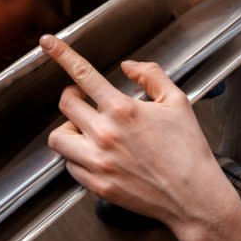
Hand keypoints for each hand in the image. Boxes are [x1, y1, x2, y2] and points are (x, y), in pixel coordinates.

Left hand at [40, 34, 240, 240]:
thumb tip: (128, 66)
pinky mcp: (96, 185)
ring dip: (69, 128)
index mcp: (123, 110)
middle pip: (66, 104)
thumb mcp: (177, 101)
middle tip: (84, 98)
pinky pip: (70, 165)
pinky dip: (77, 156)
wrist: (193, 197)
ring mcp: (98, 162)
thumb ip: (151, 75)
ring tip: (85, 128)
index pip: (83, 74)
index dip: (62, 54)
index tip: (47, 43)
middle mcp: (104, 135)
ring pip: (58, 137)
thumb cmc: (188, 150)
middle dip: (73, 96)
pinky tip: (94, 153)